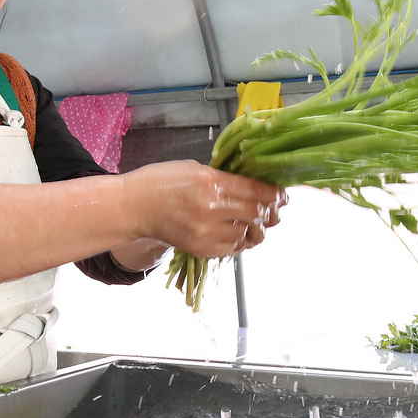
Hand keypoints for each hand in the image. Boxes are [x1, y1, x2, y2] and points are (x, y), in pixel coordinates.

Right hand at [122, 161, 284, 258]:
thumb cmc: (162, 181)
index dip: (275, 195)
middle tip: (272, 211)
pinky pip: (233, 248)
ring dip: (254, 229)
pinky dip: (239, 242)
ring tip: (253, 224)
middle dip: (270, 212)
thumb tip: (255, 186)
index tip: (282, 196)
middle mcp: (212, 207)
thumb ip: (224, 178)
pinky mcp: (201, 248)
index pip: (257, 191)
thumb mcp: (195, 169)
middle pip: (257, 213)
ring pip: (248, 234)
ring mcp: (207, 231)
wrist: (134, 206)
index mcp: (212, 181)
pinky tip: (236, 234)